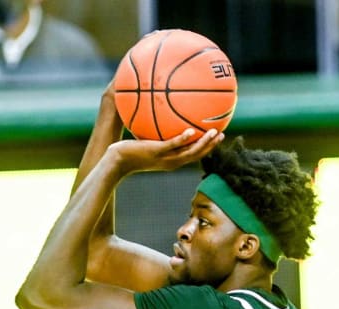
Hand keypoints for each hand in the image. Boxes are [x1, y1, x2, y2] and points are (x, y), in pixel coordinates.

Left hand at [109, 128, 224, 174]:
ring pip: (189, 153)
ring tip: (213, 132)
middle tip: (222, 135)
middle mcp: (171, 162)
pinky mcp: (155, 152)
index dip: (207, 148)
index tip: (217, 138)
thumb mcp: (146, 143)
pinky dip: (182, 140)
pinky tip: (189, 131)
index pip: (193, 155)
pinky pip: (171, 145)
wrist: (116, 161)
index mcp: (172, 161)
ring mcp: (164, 158)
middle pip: (196, 155)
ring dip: (203, 144)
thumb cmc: (129, 152)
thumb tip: (160, 117)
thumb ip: (156, 133)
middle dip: (210, 146)